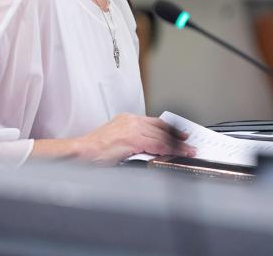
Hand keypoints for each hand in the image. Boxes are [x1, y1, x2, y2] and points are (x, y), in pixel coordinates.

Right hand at [73, 113, 195, 165]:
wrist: (83, 151)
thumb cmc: (95, 150)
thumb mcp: (118, 141)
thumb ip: (134, 142)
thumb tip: (149, 149)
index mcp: (127, 119)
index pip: (154, 122)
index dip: (169, 128)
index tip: (179, 133)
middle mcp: (131, 121)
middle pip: (160, 128)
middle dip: (177, 136)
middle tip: (189, 142)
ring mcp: (132, 129)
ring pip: (161, 136)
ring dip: (177, 145)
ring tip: (187, 151)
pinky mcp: (132, 139)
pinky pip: (156, 145)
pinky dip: (168, 149)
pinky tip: (175, 153)